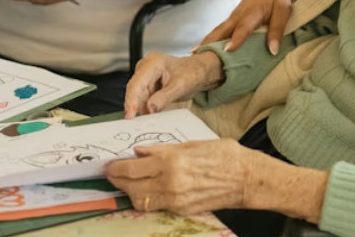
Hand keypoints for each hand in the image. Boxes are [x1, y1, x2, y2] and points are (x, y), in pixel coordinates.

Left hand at [106, 139, 255, 214]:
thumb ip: (162, 149)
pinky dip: (147, 198)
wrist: (246, 178)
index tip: (108, 165)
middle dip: (118, 181)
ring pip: (141, 200)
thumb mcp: (191, 144)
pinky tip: (147, 189)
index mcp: (171, 160)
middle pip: (132, 187)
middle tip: (112, 174)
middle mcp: (170, 182)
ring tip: (127, 182)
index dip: (116, 168)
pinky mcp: (182, 210)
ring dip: (130, 192)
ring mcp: (176, 199)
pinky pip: (157, 205)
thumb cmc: (224, 155)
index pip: (132, 168)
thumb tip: (140, 152)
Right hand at [124, 51, 222, 117]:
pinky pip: (142, 99)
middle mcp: (146, 67)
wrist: (198, 72)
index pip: (137, 83)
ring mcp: (145, 76)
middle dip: (136, 107)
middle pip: (135, 91)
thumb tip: (150, 109)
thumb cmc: (192, 73)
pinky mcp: (147, 85)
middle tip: (138, 123)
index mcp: (153, 63)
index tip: (131, 115)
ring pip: (137, 97)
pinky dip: (145, 108)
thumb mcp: (180, 87)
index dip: (132, 100)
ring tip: (147, 120)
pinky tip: (150, 115)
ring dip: (141, 109)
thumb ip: (164, 97)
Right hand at [196, 0, 290, 54]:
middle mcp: (238, 16)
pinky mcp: (229, 21)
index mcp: (253, 13)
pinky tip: (200, 51)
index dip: (236, 38)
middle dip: (210, 43)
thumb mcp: (283, 10)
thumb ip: (277, 29)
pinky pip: (218, 32)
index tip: (227, 50)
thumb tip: (272, 51)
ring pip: (217, 31)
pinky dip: (209, 41)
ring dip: (205, 42)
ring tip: (193, 55)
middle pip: (222, 30)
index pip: (244, 27)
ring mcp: (231, 18)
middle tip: (199, 56)